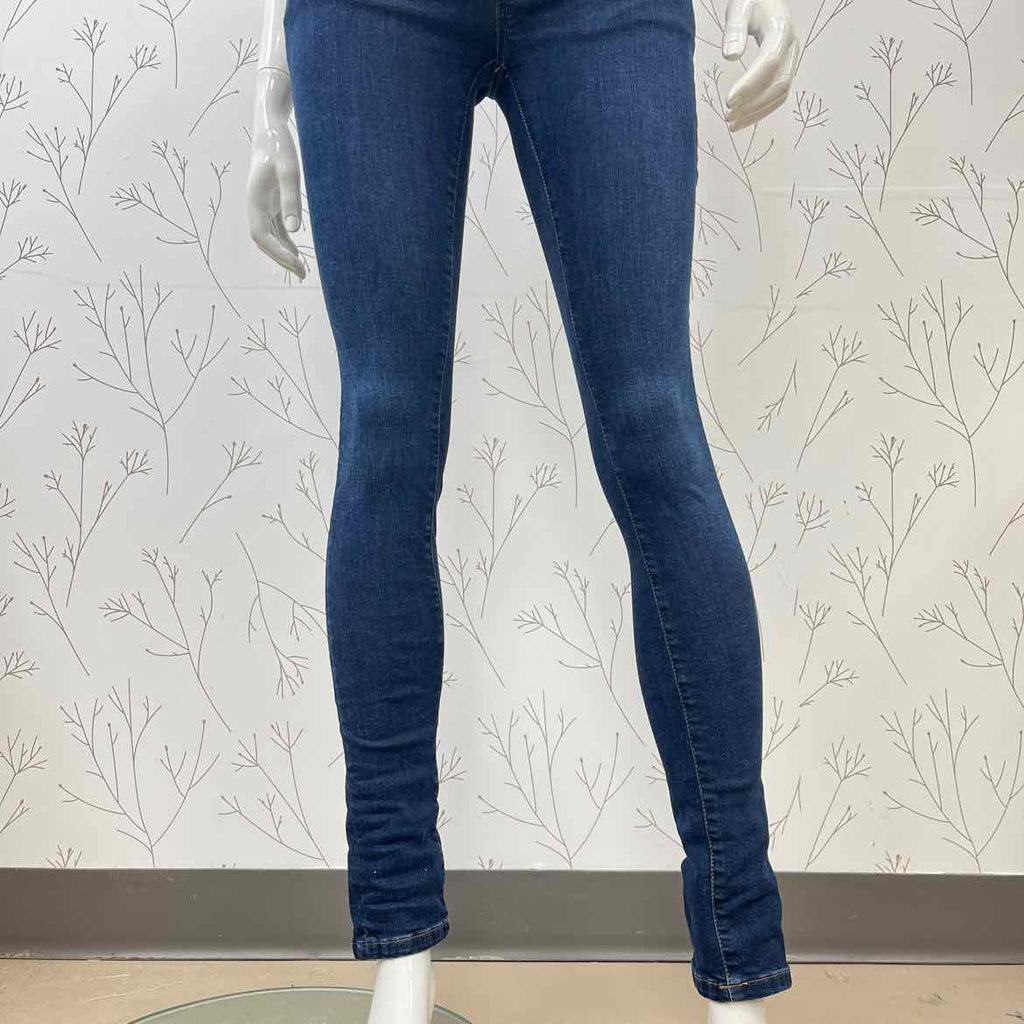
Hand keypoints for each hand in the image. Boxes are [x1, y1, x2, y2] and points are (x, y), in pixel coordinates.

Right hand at [247, 71, 305, 278]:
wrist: (271, 129)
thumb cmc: (281, 146)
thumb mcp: (289, 171)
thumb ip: (291, 199)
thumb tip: (295, 230)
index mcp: (254, 199)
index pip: (261, 235)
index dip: (276, 252)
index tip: (295, 263)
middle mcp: (254, 205)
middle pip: (264, 240)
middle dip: (281, 258)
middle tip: (302, 273)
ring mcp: (261, 205)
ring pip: (270, 237)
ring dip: (284, 254)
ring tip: (302, 270)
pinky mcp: (270, 202)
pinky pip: (275, 228)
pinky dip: (285, 242)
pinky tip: (298, 253)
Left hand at [721, 0, 799, 131]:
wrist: (765, 0)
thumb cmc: (750, 2)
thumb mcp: (739, 8)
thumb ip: (734, 30)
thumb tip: (730, 56)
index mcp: (781, 29)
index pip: (769, 62)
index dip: (750, 85)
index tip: (728, 101)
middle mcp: (791, 47)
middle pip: (779, 83)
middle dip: (754, 103)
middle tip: (728, 116)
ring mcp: (791, 59)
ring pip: (780, 93)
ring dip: (757, 112)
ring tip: (731, 123)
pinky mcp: (786, 69)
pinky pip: (778, 94)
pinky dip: (761, 110)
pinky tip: (742, 119)